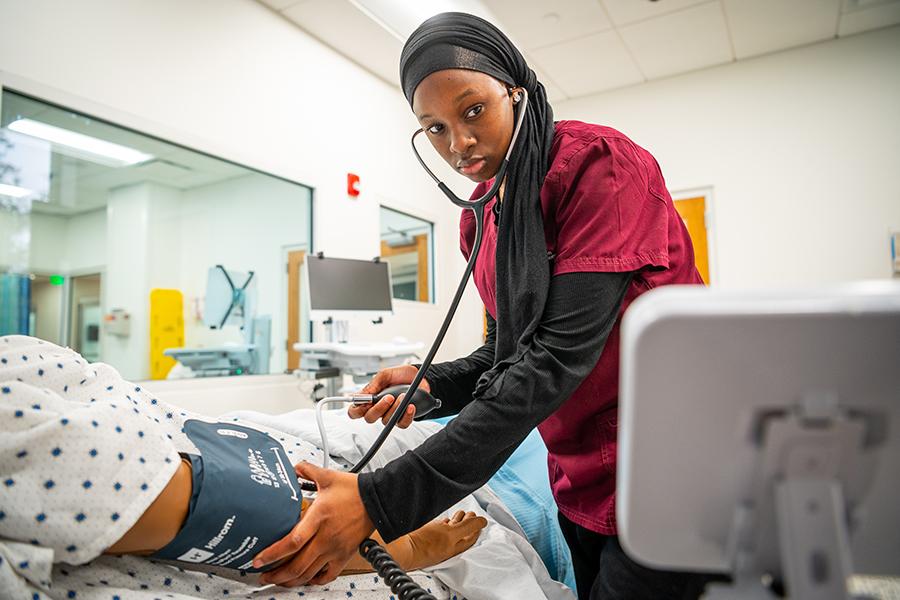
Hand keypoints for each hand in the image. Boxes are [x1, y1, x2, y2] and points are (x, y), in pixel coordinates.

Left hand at [253, 461, 374, 586]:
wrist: (377, 500)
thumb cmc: (355, 490)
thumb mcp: (327, 476)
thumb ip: (307, 470)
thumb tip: (293, 467)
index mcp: (319, 517)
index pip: (292, 541)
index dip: (273, 554)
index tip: (259, 560)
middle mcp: (326, 537)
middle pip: (297, 565)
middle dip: (276, 574)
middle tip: (263, 575)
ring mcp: (335, 549)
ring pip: (309, 574)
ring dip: (291, 581)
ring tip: (279, 581)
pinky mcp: (344, 555)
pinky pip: (328, 575)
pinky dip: (314, 581)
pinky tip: (306, 580)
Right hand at [347, 365, 430, 428]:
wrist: (419, 377)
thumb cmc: (400, 375)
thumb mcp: (385, 375)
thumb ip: (373, 384)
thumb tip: (362, 395)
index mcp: (369, 398)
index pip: (355, 411)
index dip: (357, 410)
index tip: (367, 401)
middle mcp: (378, 408)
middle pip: (369, 418)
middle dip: (378, 408)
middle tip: (388, 397)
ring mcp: (390, 414)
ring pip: (386, 421)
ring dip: (394, 409)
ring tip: (402, 396)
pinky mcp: (402, 418)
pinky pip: (401, 424)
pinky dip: (406, 415)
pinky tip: (410, 406)